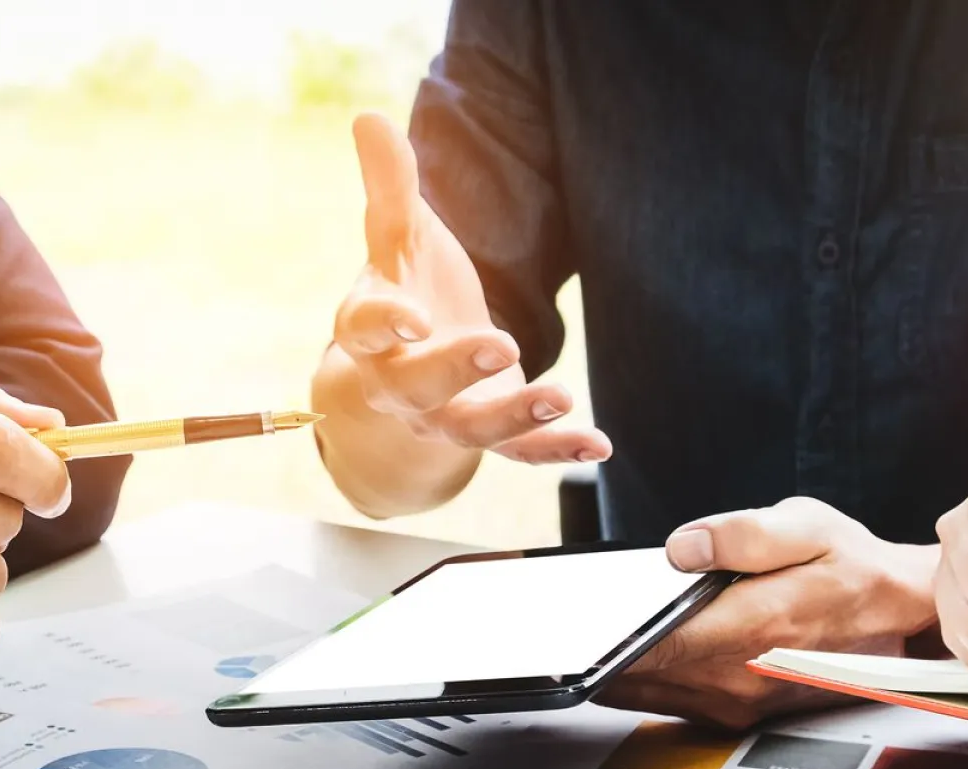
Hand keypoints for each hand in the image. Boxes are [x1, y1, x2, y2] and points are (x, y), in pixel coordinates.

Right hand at [326, 113, 609, 463]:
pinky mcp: (487, 430)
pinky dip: (557, 449)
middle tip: (499, 345)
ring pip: (470, 428)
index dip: (386, 322)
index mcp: (369, 327)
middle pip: (416, 387)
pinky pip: (518, 452)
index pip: (367, 326)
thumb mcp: (398, 235)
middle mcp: (398, 382)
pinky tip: (599, 444)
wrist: (410, 364)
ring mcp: (443, 413)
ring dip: (515, 416)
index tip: (411, 318)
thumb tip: (368, 116)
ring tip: (560, 397)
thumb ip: (389, 184)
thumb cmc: (406, 285)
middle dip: (454, 369)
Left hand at [602, 498, 938, 727]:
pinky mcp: (737, 712)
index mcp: (751, 628)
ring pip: (647, 694)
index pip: (653, 646)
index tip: (572, 625)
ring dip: (613, 670)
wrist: (901, 617)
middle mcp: (739, 677)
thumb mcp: (806, 526)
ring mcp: (737, 702)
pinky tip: (625, 651)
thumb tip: (682, 548)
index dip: (604, 639)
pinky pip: (668, 701)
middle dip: (599, 651)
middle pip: (638, 676)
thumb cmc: (853, 568)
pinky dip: (640, 680)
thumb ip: (743, 535)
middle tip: (566, 623)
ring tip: (586, 634)